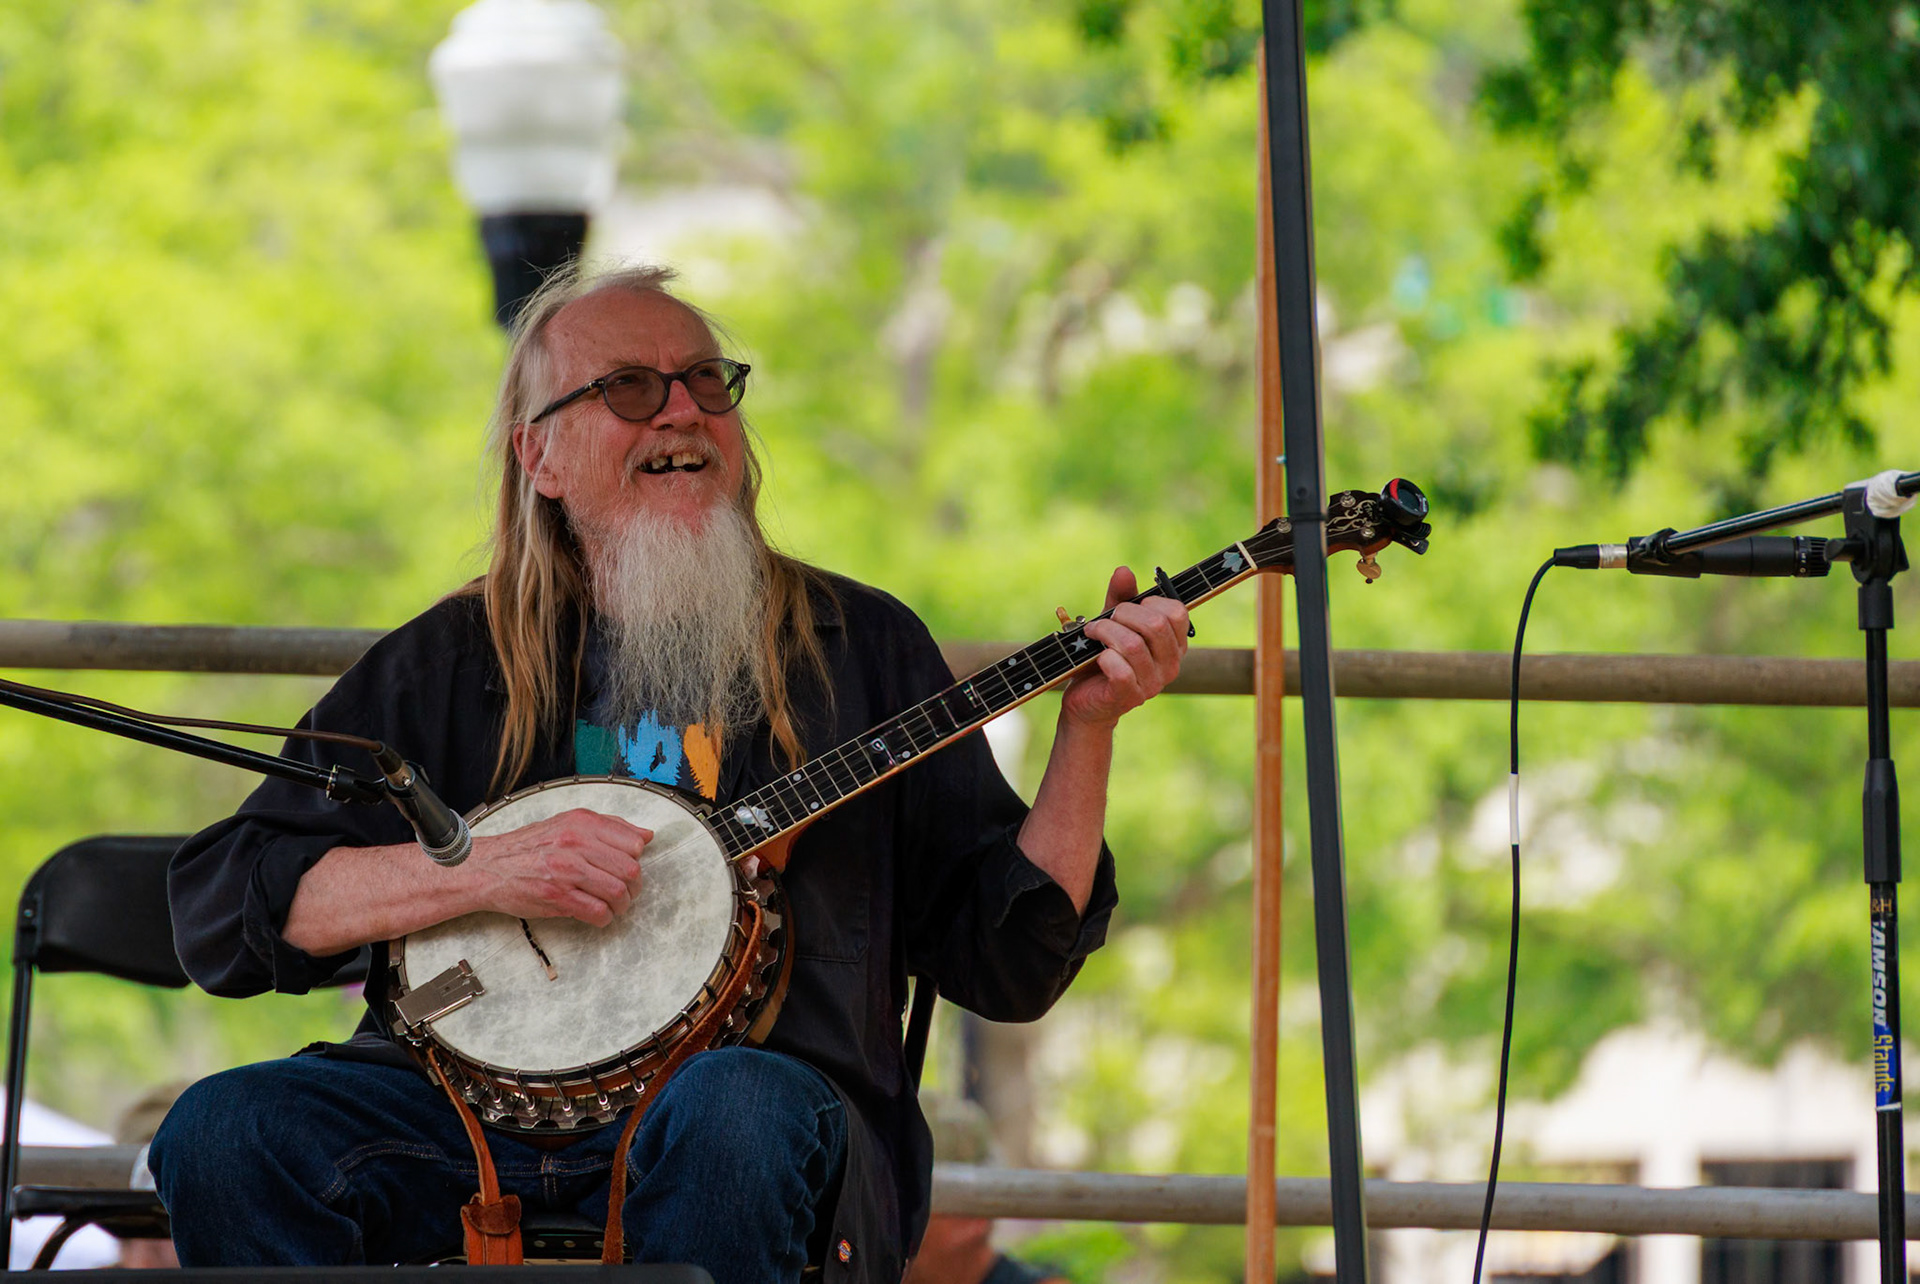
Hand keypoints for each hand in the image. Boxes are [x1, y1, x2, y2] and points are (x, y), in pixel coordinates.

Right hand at [467, 808, 649, 926]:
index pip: (633, 842)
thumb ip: (608, 827)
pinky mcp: (557, 897)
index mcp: (581, 823)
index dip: (636, 859)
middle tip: (625, 892)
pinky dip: (605, 918)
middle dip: (634, 887)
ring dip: (622, 905)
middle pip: (630, 869)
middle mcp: (576, 843)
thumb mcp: (567, 824)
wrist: (489, 867)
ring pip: (618, 892)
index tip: (628, 867)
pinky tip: (598, 915)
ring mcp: (566, 871)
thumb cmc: (529, 848)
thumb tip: (646, 835)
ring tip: (613, 905)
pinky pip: (598, 912)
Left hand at [1059, 566, 1187, 730]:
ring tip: (1093, 633)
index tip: (1128, 607)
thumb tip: (1123, 571)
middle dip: (1122, 614)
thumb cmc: (1103, 658)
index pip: (1177, 612)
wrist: (1087, 700)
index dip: (1149, 601)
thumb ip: (1121, 598)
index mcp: (1174, 644)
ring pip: (1133, 644)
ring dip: (1105, 632)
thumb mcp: (1113, 623)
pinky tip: (1097, 657)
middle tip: (1104, 620)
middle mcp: (1170, 665)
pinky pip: (1121, 670)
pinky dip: (1103, 657)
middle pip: (1154, 624)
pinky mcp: (1130, 697)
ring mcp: (1153, 684)